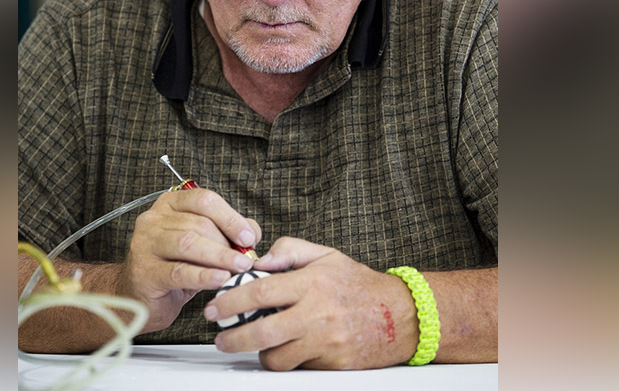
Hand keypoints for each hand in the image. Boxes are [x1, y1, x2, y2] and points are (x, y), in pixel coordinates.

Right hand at [116, 188, 261, 332]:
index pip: (203, 199)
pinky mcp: (144, 272)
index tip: (249, 236)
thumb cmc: (172, 267)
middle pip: (198, 223)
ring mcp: (145, 244)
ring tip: (239, 268)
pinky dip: (203, 275)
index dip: (230, 217)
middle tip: (246, 260)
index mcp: (169, 204)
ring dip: (219, 256)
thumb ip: (226, 232)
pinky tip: (220, 279)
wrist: (139, 297)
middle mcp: (153, 219)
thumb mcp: (201, 245)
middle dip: (227, 242)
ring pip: (188, 243)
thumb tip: (251, 231)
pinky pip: (178, 271)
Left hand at [205, 237, 417, 369]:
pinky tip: (287, 350)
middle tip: (222, 338)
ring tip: (257, 345)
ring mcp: (325, 342)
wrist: (402, 315)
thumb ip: (289, 251)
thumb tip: (258, 261)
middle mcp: (316, 313)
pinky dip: (287, 360)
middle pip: (261, 333)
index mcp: (311, 283)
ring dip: (260, 354)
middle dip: (233, 338)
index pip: (259, 292)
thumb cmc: (360, 284)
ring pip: (277, 358)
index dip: (230, 301)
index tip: (215, 308)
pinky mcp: (333, 363)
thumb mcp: (326, 255)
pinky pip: (298, 367)